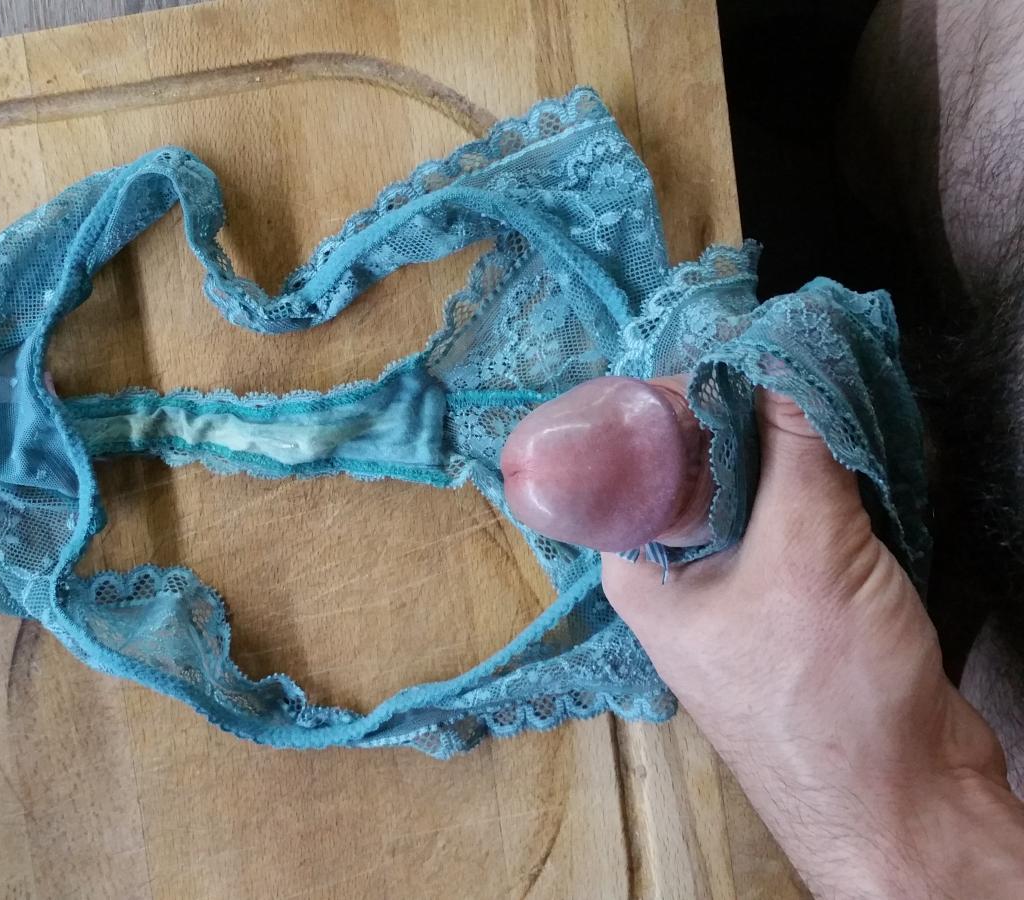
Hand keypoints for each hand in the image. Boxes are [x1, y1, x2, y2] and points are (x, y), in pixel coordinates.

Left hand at [509, 382, 1023, 897]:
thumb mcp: (807, 555)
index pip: (633, 450)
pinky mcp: (793, 596)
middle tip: (803, 366)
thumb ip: (793, 449)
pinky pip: (796, 515)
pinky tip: (856, 451)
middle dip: (749, 411)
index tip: (744, 358)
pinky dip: (825, 480)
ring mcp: (735, 583)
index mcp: (640, 563)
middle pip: (695, 460)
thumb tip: (783, 354)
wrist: (906, 803)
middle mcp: (676, 569)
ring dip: (794, 443)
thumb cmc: (829, 699)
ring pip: (752, 484)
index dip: (681, 395)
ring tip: (837, 400)